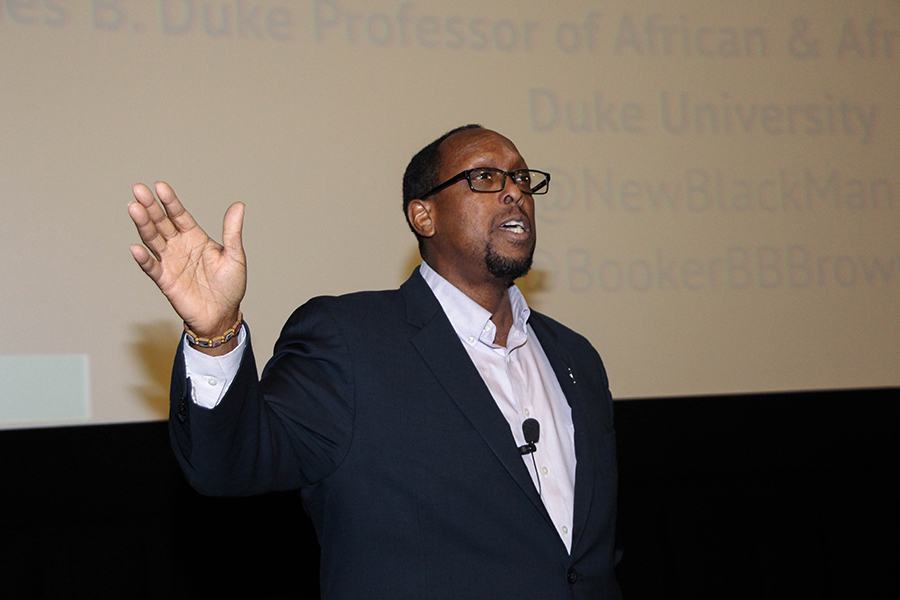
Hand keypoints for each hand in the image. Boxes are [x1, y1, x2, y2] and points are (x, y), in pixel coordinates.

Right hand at [129, 182, 246, 345]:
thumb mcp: (235, 256)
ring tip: (134, 208)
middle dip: (150, 207)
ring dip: (143, 225)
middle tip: (138, 189)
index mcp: (195, 237)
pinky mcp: (165, 281)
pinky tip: (136, 248)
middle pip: (161, 223)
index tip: (159, 186)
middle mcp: (179, 246)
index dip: (169, 201)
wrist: (223, 315)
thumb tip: (238, 205)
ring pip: (153, 240)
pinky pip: (152, 268)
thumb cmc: (230, 286)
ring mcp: (170, 262)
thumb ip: (232, 232)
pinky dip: (144, 259)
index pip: (179, 215)